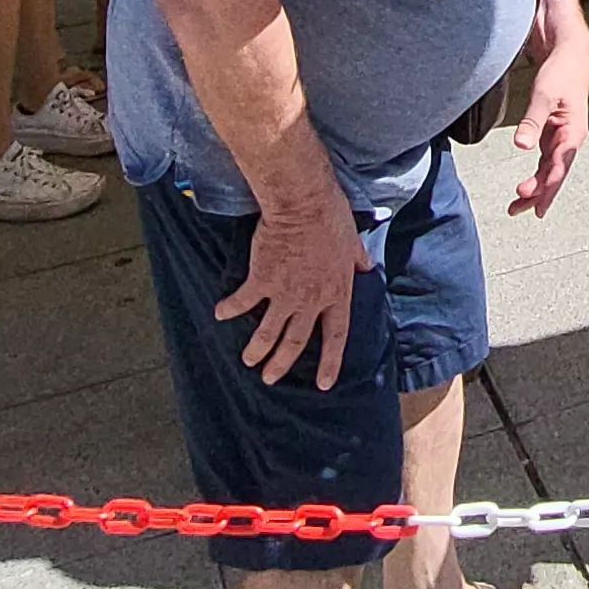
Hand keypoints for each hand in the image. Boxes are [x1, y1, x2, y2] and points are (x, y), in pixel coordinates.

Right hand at [216, 196, 373, 390]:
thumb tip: (368, 267)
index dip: (330, 362)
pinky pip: (242, 302)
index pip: (336, 336)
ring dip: (257, 349)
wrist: (302, 205)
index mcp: (337, 293)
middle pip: (296, 341)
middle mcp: (311, 300)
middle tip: (270, 378)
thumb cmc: (331, 219)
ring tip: (247, 360)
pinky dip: (230, 310)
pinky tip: (220, 314)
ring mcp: (285, 293)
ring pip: (269, 332)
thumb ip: (358, 260)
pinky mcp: (261, 281)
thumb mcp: (353, 243)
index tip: (323, 384)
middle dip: (281, 364)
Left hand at [511, 30, 588, 218]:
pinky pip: (546, 159)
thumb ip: (532, 122)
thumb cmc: (562, 72)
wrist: (570, 52)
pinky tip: (527, 185)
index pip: (558, 169)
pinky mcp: (553, 131)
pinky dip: (536, 173)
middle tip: (516, 210)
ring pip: (549, 169)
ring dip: (536, 187)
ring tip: (517, 204)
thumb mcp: (544, 96)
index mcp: (572, 133)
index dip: (546, 190)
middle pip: (554, 175)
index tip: (536, 207)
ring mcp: (562, 136)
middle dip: (538, 195)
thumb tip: (521, 146)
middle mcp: (570, 139)